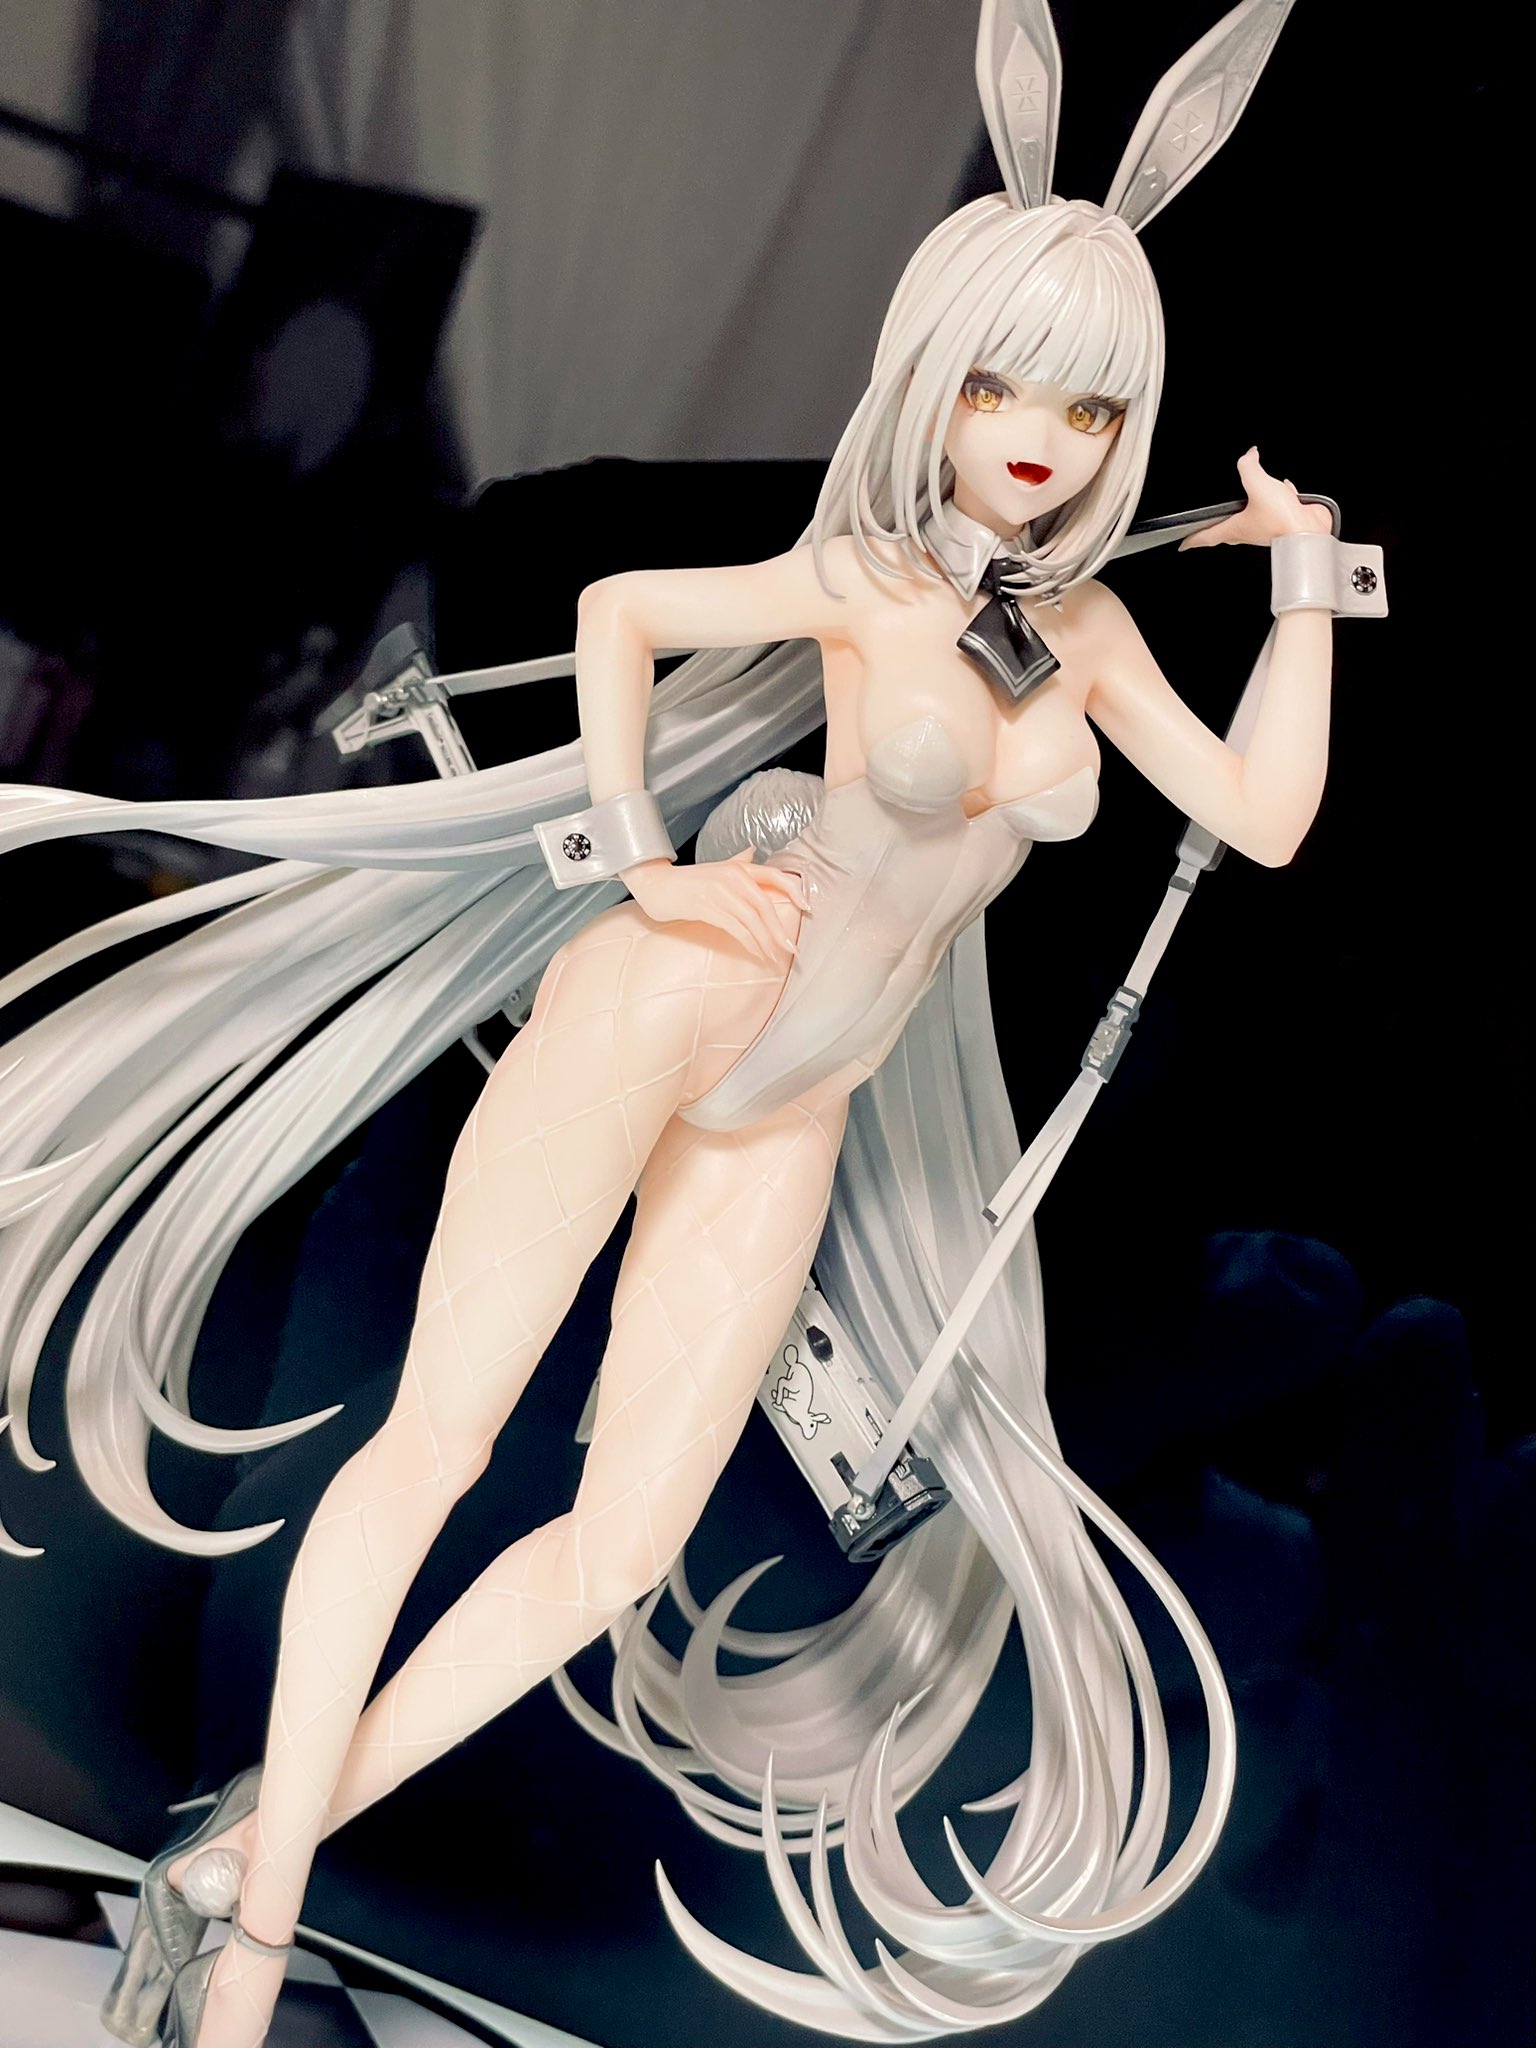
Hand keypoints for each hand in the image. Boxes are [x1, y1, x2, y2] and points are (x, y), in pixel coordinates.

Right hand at [623, 847, 806, 965]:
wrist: (656, 884)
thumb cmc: (688, 880)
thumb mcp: (716, 868)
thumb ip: (737, 861)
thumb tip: (753, 851)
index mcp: (739, 867)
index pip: (775, 875)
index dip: (794, 890)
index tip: (808, 907)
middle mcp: (733, 877)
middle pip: (765, 905)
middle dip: (779, 930)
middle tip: (791, 950)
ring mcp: (720, 892)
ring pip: (751, 920)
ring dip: (765, 942)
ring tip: (773, 957)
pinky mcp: (708, 907)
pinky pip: (735, 928)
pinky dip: (748, 943)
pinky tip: (755, 953)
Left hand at [1179, 448, 1333, 548]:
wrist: (1310, 531)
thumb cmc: (1282, 519)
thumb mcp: (1257, 484)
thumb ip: (1248, 467)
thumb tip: (1249, 454)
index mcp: (1235, 528)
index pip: (1206, 536)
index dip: (1193, 539)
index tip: (1184, 544)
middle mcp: (1250, 531)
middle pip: (1228, 529)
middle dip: (1218, 526)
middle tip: (1211, 524)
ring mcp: (1267, 527)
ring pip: (1253, 517)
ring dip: (1250, 507)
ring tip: (1246, 499)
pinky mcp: (1286, 521)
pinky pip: (1280, 506)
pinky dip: (1281, 495)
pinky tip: (1284, 487)